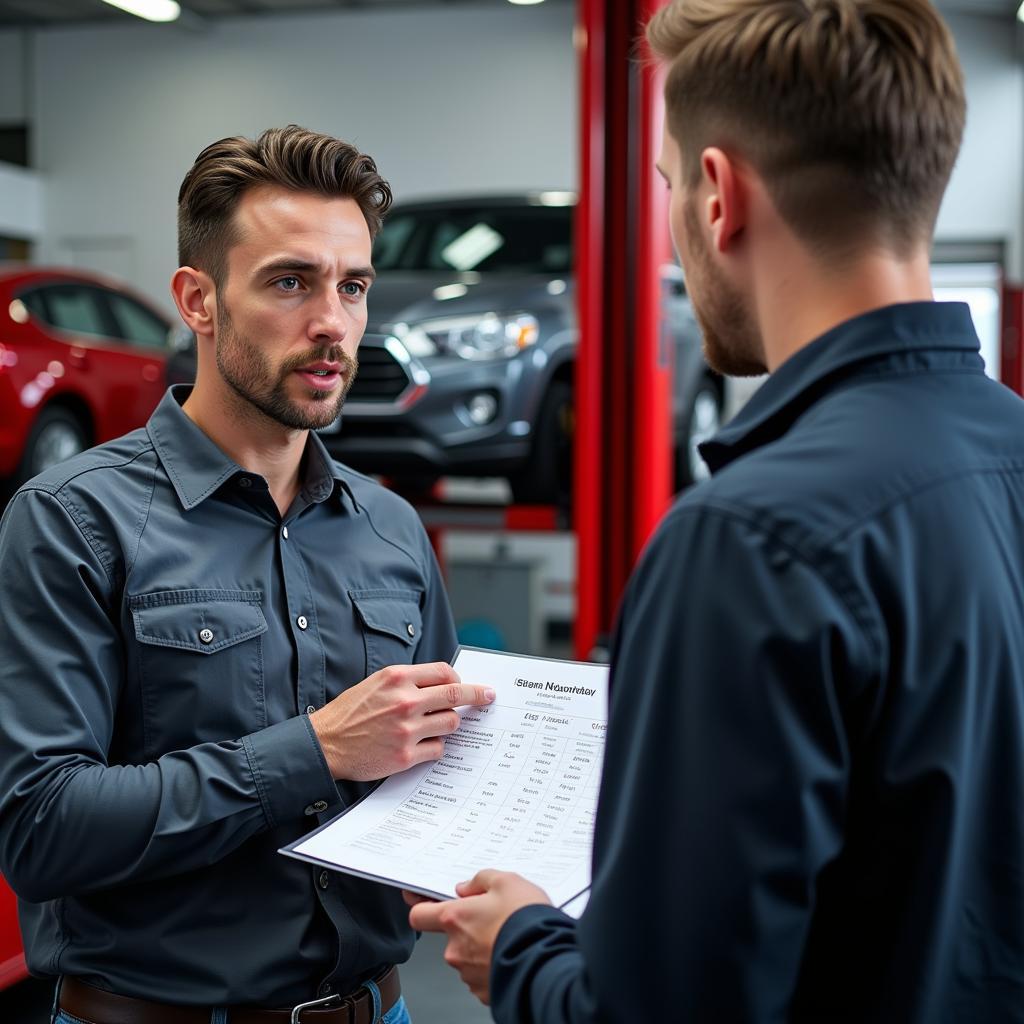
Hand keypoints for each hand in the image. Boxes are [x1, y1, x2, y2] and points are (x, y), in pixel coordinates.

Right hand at [310, 663, 493, 779]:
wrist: (325, 743)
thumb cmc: (349, 713)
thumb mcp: (376, 683)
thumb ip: (407, 682)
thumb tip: (440, 685)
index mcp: (397, 678)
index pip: (444, 672)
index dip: (459, 678)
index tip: (466, 684)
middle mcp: (405, 701)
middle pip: (455, 694)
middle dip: (476, 695)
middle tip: (488, 697)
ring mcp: (406, 729)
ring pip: (451, 723)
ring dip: (449, 724)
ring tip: (434, 726)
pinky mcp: (405, 755)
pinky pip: (438, 748)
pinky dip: (435, 747)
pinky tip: (422, 745)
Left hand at [405, 870, 550, 1004]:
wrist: (546, 961)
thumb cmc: (526, 920)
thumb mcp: (507, 881)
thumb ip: (481, 880)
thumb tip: (466, 888)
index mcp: (455, 919)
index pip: (419, 915)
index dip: (420, 907)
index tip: (420, 902)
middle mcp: (455, 949)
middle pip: (451, 935)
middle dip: (468, 927)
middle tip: (493, 918)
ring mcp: (468, 973)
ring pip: (467, 955)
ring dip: (482, 946)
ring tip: (507, 936)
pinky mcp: (483, 991)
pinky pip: (481, 974)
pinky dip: (493, 965)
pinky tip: (511, 953)